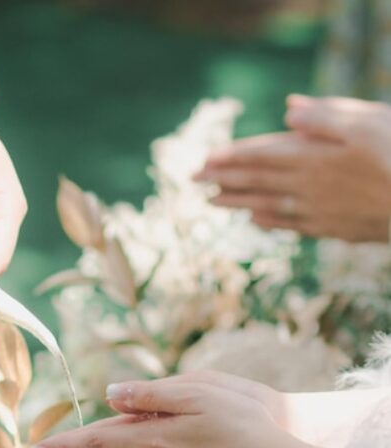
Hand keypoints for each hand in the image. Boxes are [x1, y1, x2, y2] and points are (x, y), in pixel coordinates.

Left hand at [196, 96, 390, 241]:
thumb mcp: (368, 123)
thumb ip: (326, 116)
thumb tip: (289, 109)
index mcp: (313, 157)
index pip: (262, 155)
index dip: (231, 157)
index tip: (204, 159)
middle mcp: (308, 185)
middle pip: (256, 181)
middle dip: (221, 180)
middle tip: (191, 181)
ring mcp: (317, 210)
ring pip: (266, 205)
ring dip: (236, 202)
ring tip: (210, 202)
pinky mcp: (332, 228)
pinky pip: (290, 224)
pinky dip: (269, 221)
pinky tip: (254, 220)